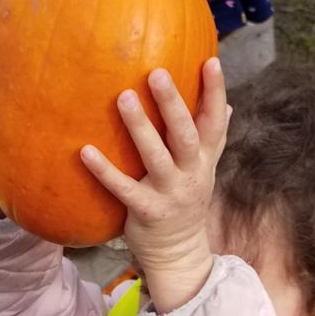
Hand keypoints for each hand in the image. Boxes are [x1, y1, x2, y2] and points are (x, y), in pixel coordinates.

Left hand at [81, 58, 228, 313]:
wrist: (180, 255)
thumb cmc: (186, 203)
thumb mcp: (204, 170)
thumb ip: (212, 139)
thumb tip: (228, 106)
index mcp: (204, 160)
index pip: (216, 122)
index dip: (216, 93)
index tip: (212, 60)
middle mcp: (191, 174)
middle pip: (186, 134)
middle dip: (173, 104)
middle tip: (157, 72)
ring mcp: (170, 194)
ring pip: (156, 157)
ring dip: (140, 128)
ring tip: (123, 97)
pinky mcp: (147, 212)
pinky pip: (124, 189)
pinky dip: (105, 171)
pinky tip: (85, 151)